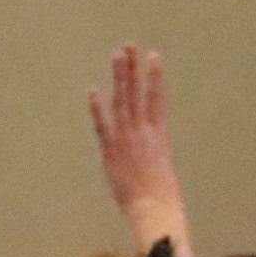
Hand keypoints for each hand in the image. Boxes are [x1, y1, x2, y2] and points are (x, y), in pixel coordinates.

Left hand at [88, 44, 190, 254]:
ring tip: (118, 55)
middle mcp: (144, 133)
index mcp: (159, 136)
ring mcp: (128, 140)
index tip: (153, 57)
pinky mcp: (113, 152)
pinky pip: (104, 126)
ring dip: (121, 78)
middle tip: (129, 46)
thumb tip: (150, 149)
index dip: (154, 77)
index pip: (157, 99)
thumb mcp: (162, 170)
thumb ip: (153, 153)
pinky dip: (98, 108)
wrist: (156, 210)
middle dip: (134, 69)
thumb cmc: (161, 198)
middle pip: (139, 94)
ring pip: (124, 102)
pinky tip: (93, 91)